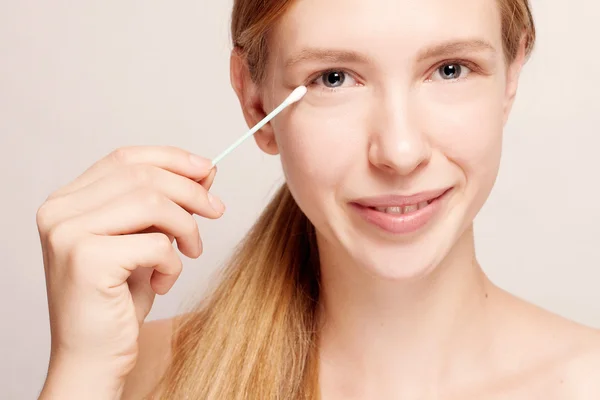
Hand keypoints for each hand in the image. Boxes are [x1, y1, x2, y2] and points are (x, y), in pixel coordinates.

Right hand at [36, 146, 223, 396]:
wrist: (94, 357)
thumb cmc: (118, 300)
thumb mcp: (147, 239)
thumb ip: (167, 202)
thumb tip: (206, 170)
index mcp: (68, 200)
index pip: (125, 158)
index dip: (171, 158)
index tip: (207, 169)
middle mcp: (59, 211)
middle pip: (142, 176)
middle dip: (191, 191)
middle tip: (216, 211)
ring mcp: (68, 233)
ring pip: (152, 202)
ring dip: (186, 227)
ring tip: (191, 251)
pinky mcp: (87, 259)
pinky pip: (154, 243)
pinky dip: (173, 262)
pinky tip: (163, 282)